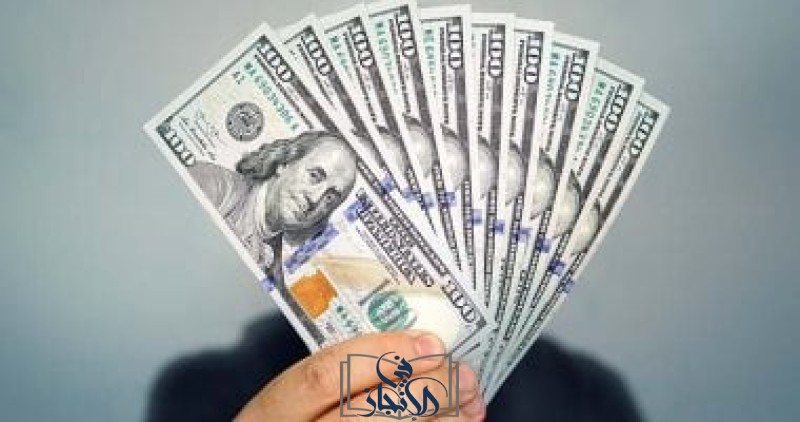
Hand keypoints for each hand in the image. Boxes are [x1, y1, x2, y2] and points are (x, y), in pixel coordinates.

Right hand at [236, 330, 485, 420]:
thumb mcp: (295, 403)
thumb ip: (338, 377)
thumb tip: (413, 348)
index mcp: (273, 412)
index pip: (326, 374)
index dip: (382, 354)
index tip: (429, 343)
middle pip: (370, 414)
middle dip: (427, 391)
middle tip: (463, 375)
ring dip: (442, 421)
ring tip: (469, 404)